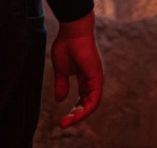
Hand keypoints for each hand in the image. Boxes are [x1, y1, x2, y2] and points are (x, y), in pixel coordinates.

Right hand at [52, 11, 102, 126]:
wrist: (73, 31)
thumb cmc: (67, 45)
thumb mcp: (61, 70)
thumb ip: (61, 84)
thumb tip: (60, 100)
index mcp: (85, 77)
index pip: (82, 99)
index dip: (74, 110)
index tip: (62, 120)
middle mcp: (92, 80)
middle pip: (87, 103)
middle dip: (76, 115)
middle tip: (63, 124)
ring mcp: (96, 79)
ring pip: (92, 103)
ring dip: (81, 115)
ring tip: (68, 122)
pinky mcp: (97, 77)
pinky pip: (94, 98)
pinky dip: (87, 108)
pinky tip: (78, 115)